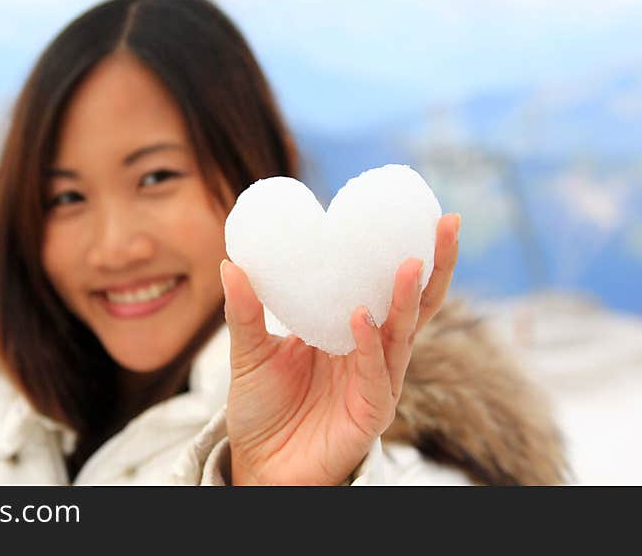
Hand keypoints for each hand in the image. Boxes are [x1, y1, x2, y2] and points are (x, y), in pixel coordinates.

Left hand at [221, 213, 460, 484]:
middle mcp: (372, 354)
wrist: (257, 463)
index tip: (422, 213)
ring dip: (405, 300)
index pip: (387, 288)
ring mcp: (375, 384)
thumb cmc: (262, 408)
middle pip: (415, 306)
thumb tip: (231, 263)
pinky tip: (360, 319)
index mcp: (351, 333)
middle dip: (435, 265)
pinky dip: (369, 347)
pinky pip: (374, 376)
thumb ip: (245, 311)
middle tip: (445, 224)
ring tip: (407, 264)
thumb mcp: (250, 352)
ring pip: (402, 336)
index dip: (408, 253)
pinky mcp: (369, 414)